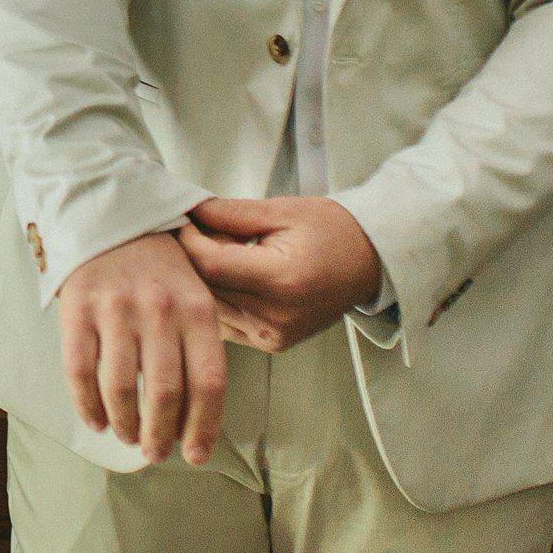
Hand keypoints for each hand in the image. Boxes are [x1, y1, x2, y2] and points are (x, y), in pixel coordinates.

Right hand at [55, 229, 230, 466]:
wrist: (110, 213)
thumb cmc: (158, 265)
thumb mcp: (195, 292)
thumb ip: (198, 344)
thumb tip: (195, 413)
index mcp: (198, 309)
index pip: (209, 382)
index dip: (203, 427)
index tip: (195, 455)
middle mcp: (159, 310)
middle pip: (164, 393)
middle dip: (160, 435)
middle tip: (155, 453)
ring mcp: (116, 308)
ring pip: (120, 388)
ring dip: (125, 424)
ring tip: (128, 437)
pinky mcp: (78, 307)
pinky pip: (79, 371)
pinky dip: (87, 406)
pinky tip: (96, 421)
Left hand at [174, 195, 382, 353]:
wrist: (369, 262)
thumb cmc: (332, 231)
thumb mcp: (281, 211)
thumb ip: (230, 213)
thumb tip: (189, 209)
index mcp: (282, 280)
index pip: (211, 264)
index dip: (188, 240)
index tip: (182, 219)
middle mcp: (277, 316)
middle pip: (206, 288)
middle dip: (191, 257)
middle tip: (192, 229)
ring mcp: (273, 335)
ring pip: (210, 308)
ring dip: (202, 279)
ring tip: (214, 249)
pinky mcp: (271, 343)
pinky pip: (225, 321)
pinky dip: (218, 297)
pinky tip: (228, 273)